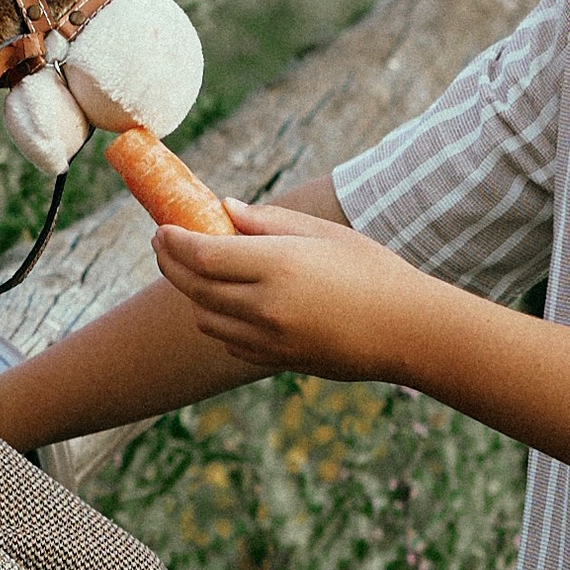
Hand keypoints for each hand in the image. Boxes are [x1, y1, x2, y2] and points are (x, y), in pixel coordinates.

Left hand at [152, 199, 422, 381]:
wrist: (408, 331)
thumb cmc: (373, 270)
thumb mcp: (324, 234)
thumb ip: (270, 221)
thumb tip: (224, 208)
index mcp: (279, 264)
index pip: (204, 253)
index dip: (174, 241)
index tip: (161, 228)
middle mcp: (267, 305)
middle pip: (194, 286)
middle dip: (170, 263)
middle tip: (161, 245)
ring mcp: (270, 339)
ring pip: (206, 317)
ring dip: (192, 294)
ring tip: (194, 271)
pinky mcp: (278, 361)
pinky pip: (229, 342)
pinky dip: (218, 321)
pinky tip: (226, 304)